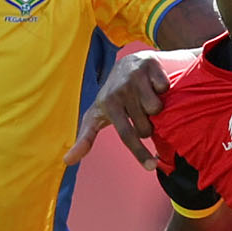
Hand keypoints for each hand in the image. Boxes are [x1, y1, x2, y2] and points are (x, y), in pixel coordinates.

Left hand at [63, 52, 170, 168]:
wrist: (128, 64)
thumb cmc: (112, 98)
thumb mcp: (95, 116)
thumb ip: (84, 138)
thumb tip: (67, 161)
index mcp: (108, 104)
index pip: (126, 134)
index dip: (139, 152)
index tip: (151, 166)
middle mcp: (120, 89)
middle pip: (146, 127)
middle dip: (147, 126)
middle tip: (139, 114)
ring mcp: (135, 76)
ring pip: (157, 108)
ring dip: (156, 109)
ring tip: (146, 100)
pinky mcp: (149, 64)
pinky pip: (164, 88)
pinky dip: (162, 89)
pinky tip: (152, 85)